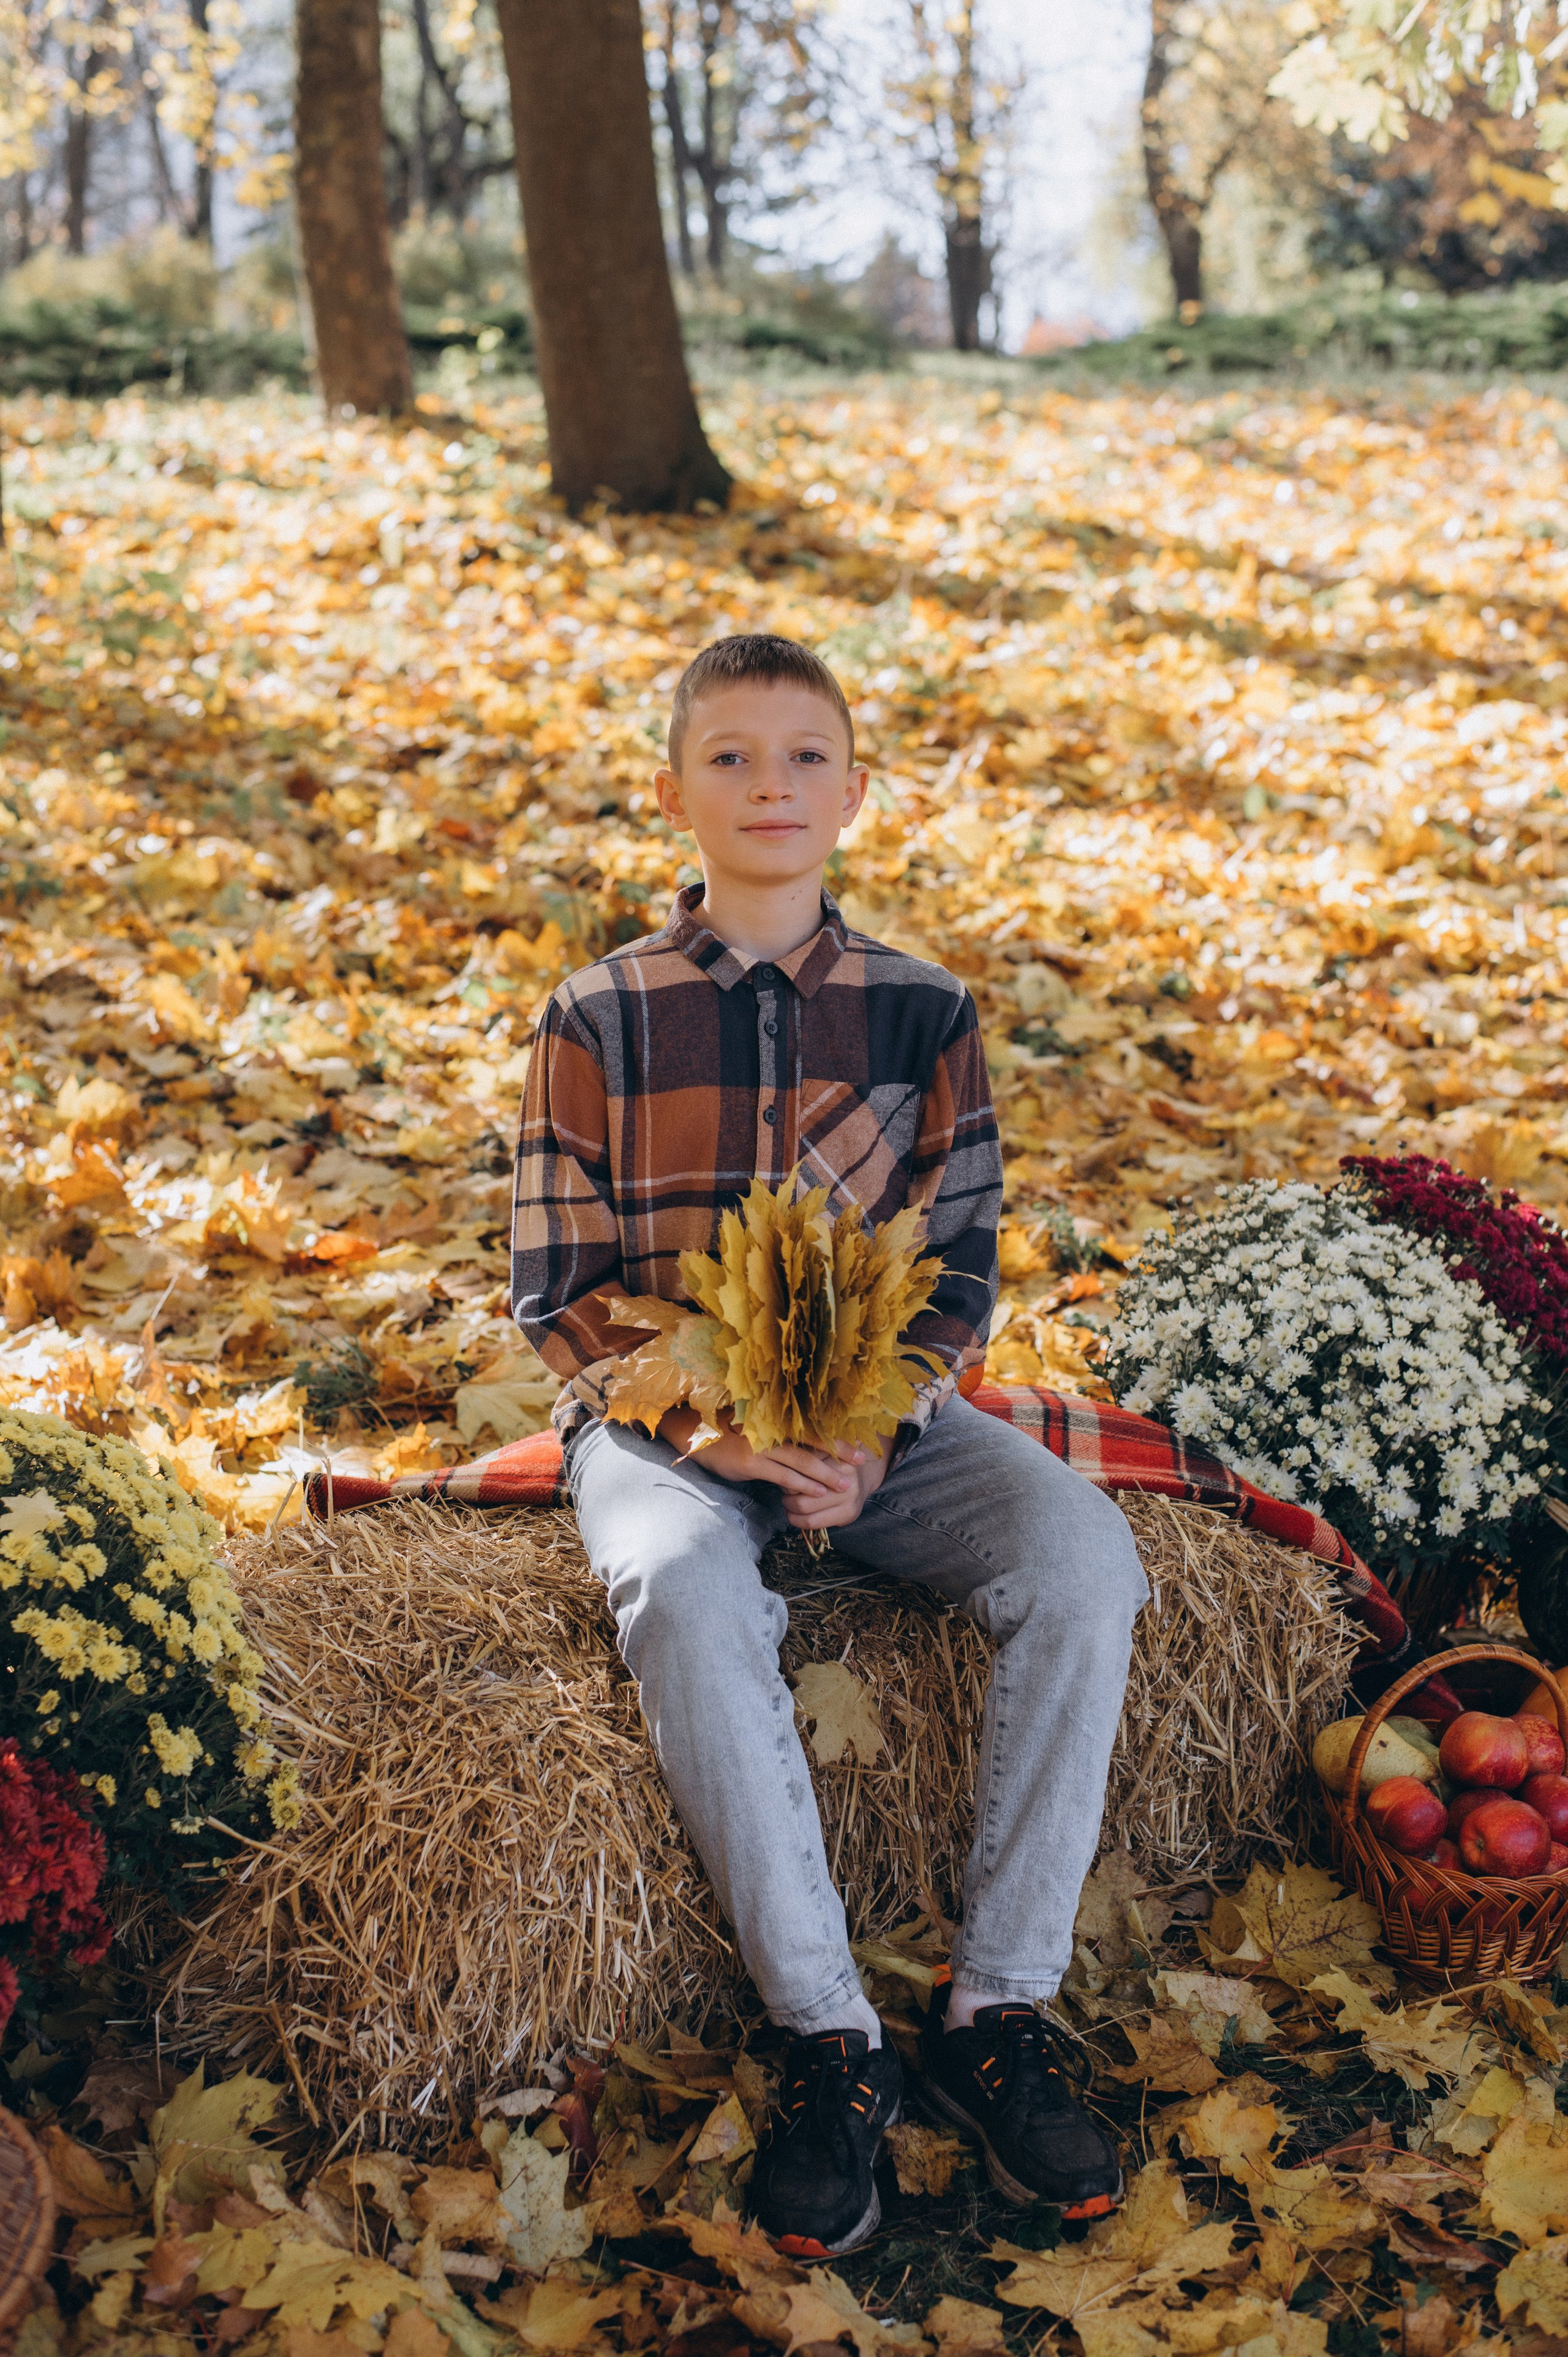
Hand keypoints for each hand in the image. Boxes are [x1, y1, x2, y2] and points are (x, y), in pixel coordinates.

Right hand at [657, 1407, 886, 1528]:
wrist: (693, 1434)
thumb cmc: (725, 1431)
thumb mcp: (753, 1428)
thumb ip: (776, 1434)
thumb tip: (801, 1447)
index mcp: (775, 1419)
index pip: (811, 1427)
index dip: (834, 1435)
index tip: (856, 1442)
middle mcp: (771, 1429)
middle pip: (812, 1442)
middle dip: (839, 1454)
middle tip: (861, 1462)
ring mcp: (761, 1445)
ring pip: (801, 1461)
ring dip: (825, 1474)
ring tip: (845, 1484)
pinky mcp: (751, 1463)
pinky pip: (783, 1475)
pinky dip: (802, 1484)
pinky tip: (817, 1492)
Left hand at [782, 1435, 889, 1531]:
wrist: (863, 1478)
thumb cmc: (835, 1463)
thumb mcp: (823, 1450)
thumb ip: (805, 1453)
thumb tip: (781, 1462)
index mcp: (838, 1455)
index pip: (802, 1465)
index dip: (788, 1470)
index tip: (784, 1471)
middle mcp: (847, 1475)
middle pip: (800, 1486)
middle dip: (787, 1489)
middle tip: (785, 1489)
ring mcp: (850, 1496)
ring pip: (804, 1506)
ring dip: (789, 1505)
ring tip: (787, 1501)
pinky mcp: (848, 1513)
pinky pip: (812, 1522)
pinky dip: (796, 1520)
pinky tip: (792, 1514)